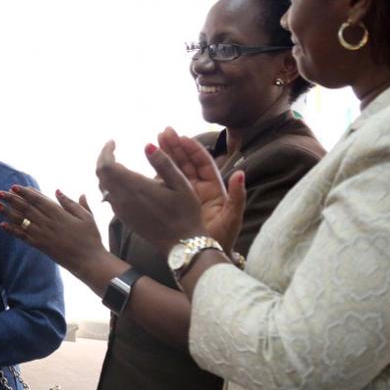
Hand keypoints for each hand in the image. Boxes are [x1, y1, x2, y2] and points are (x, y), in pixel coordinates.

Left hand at [0, 186, 107, 276]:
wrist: (88, 261)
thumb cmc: (90, 237)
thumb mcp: (86, 216)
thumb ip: (71, 203)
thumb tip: (58, 191)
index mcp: (59, 214)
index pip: (38, 200)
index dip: (25, 192)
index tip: (14, 186)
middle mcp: (48, 223)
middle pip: (26, 208)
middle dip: (12, 199)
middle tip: (0, 192)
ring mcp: (43, 235)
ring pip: (22, 221)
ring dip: (8, 212)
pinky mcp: (41, 246)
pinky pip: (23, 237)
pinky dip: (12, 231)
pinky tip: (2, 225)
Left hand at [95, 139, 206, 255]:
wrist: (181, 244)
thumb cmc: (185, 212)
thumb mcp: (181, 184)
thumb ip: (163, 162)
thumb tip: (147, 145)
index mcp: (135, 187)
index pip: (107, 165)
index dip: (106, 151)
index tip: (113, 141)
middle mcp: (123, 199)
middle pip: (101, 174)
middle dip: (103, 158)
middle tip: (112, 148)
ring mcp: (121, 210)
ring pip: (103, 186)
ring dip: (105, 172)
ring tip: (116, 162)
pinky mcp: (124, 218)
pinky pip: (109, 197)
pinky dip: (110, 184)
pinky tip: (122, 181)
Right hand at [156, 128, 245, 253]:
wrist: (205, 258)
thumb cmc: (222, 240)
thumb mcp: (231, 218)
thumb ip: (237, 196)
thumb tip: (240, 173)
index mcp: (214, 189)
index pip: (203, 163)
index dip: (193, 149)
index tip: (182, 137)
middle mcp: (199, 189)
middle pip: (187, 162)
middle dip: (176, 146)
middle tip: (164, 131)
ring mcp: (184, 195)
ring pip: (175, 170)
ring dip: (166, 154)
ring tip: (155, 139)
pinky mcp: (172, 203)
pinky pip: (165, 184)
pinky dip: (157, 172)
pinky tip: (148, 161)